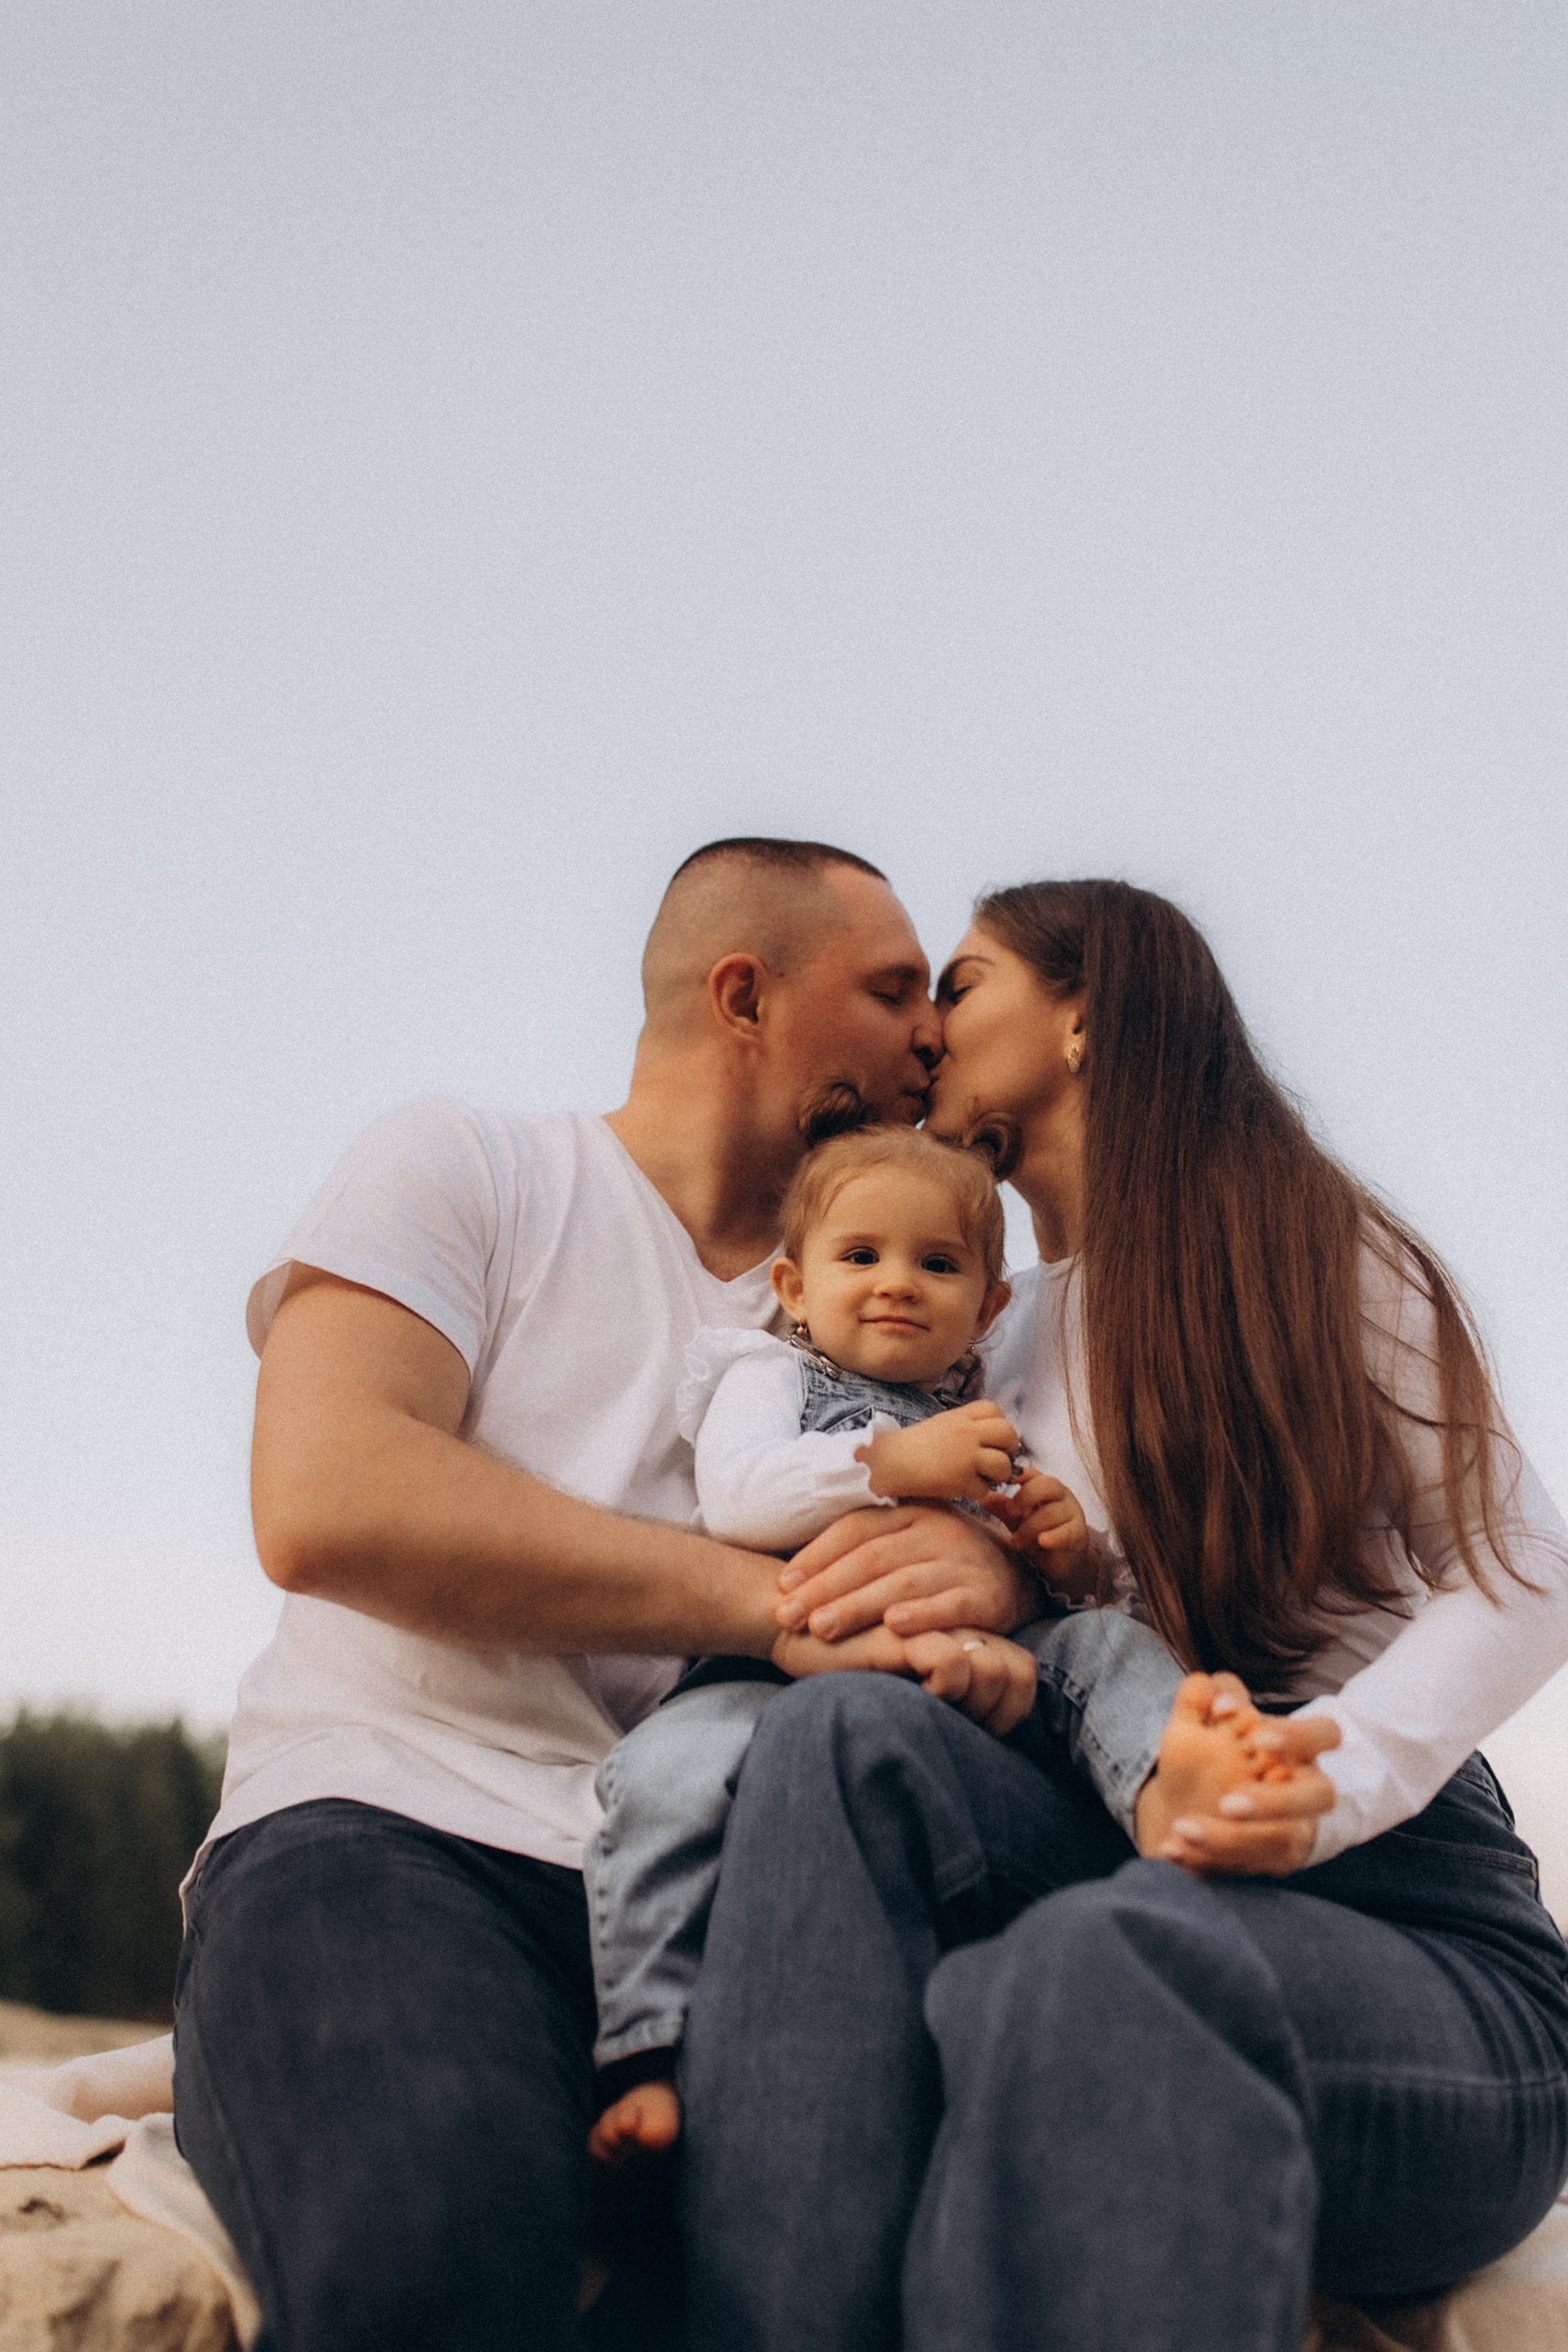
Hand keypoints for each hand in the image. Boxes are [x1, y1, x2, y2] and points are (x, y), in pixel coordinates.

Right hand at [770, 1619, 1038, 1737]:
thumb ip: (954, 1694)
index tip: (977, 1734)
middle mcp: (960, 1622)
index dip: (1011, 1712)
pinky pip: (950, 1664)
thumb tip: (984, 1734)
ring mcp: (937, 1621)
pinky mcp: (908, 1627)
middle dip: (994, 1716)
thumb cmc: (854, 1664)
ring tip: (935, 1713)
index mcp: (967, 1631)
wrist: (798, 1631)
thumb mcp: (913, 1686)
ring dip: (970, 1708)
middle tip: (956, 1728)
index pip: (1024, 1674)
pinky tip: (907, 1694)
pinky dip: (941, 1690)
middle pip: (1017, 1674)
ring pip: (993, 1671)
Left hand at [775, 1504, 1034, 1643]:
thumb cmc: (941, 1561)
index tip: (782, 1585)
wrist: (1016, 1575)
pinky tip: (893, 1627)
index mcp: (911, 1511)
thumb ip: (866, 1543)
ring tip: (822, 1628)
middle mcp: (936, 1531)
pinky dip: (923, 1615)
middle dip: (825, 1589)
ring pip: (903, 1583)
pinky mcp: (987, 1596)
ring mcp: (963, 1561)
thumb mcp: (908, 1538)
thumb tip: (796, 1568)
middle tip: (788, 1615)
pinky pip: (951, 1605)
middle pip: (872, 1558)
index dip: (816, 1556)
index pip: (855, 1529)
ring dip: (859, 1606)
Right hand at [865, 1403, 1019, 1503]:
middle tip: (995, 1460)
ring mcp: (965, 1456)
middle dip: (1008, 1450)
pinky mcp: (960, 1480)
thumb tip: (997, 1445)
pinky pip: (984, 1490)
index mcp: (961, 1416)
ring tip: (980, 1478)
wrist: (887, 1463)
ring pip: (1003, 1465)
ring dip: (996, 1476)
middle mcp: (967, 1432)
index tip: (992, 1439)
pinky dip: (976, 1493)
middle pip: (1009, 1434)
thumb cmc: (914, 1446)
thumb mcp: (943, 1425)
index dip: (1000, 1426)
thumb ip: (969, 1428)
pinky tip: (961, 1488)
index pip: (996, 1411)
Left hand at [983, 1471, 1092, 1599]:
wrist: (1060, 1561)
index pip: (1034, 1473)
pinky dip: (1053, 1536)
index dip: (1020, 1474)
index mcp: (1045, 1487)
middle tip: (1011, 1511)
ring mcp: (1073, 1513)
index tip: (1005, 1482)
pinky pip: (1067, 1531)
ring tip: (1017, 1542)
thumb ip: (1003, 1508)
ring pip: (1052, 1512)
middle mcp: (1062, 1496)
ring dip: (1030, 1527)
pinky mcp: (1079, 1533)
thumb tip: (983, 1498)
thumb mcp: (1016, 1520)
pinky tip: (1042, 1542)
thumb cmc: (1037, 1534)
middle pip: (1047, 1484)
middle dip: (1026, 1496)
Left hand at [1134, 1673, 1340, 1876]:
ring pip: (1279, 1841)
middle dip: (1275, 1803)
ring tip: (1182, 1830)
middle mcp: (1308, 1791)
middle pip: (1319, 1797)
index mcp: (1302, 1749)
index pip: (1325, 1734)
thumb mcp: (1226, 1713)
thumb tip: (1219, 1700)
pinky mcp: (1273, 1861)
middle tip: (1227, 1804)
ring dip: (1230, 1839)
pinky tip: (1173, 1851)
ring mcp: (1296, 1830)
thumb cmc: (1233, 1744)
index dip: (1298, 1736)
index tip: (1257, 1738)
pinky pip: (1246, 1866)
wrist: (1220, 1795)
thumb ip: (1221, 1693)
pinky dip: (1206, 1860)